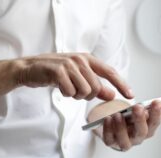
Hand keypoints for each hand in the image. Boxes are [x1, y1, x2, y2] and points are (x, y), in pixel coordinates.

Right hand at [15, 53, 133, 100]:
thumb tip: (111, 95)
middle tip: (75, 91)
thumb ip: (95, 85)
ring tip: (66, 87)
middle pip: (96, 87)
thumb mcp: (76, 77)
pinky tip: (58, 87)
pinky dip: (65, 94)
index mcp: (87, 59)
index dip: (121, 84)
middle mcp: (80, 59)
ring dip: (75, 95)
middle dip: (87, 95)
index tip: (130, 95)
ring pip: (84, 91)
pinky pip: (70, 92)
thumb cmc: (54, 72)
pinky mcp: (58, 71)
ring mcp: (69, 64)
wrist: (30, 68)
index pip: (109, 72)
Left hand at [95, 100, 160, 150]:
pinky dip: (108, 130)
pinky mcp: (110, 142)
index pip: (155, 122)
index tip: (156, 102)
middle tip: (138, 107)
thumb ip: (152, 106)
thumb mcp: (140, 111)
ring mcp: (124, 141)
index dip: (156, 113)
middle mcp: (137, 137)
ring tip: (118, 115)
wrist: (114, 126)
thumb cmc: (129, 119)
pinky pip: (109, 139)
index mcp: (147, 129)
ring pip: (124, 140)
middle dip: (140, 119)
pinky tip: (107, 119)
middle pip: (141, 132)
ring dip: (121, 127)